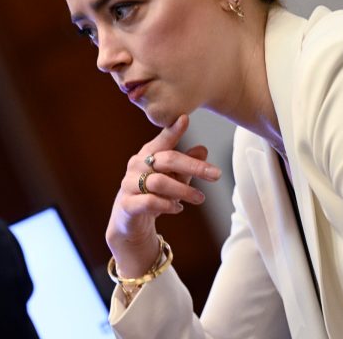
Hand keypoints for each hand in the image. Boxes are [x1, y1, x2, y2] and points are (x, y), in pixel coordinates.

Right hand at [106, 114, 221, 277]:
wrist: (129, 223)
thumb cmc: (153, 193)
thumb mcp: (174, 178)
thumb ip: (186, 165)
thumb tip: (203, 150)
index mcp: (148, 154)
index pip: (162, 140)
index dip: (173, 130)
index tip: (185, 118)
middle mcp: (136, 165)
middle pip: (167, 160)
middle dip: (194, 166)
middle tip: (216, 174)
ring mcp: (129, 184)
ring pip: (159, 182)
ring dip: (184, 190)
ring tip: (200, 198)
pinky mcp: (127, 205)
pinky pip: (149, 202)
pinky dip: (167, 205)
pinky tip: (178, 208)